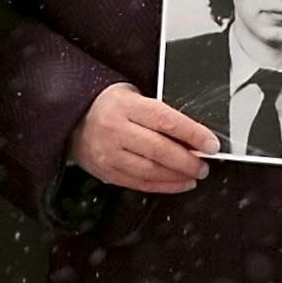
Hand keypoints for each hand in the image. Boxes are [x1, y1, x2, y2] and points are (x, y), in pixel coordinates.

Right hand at [68, 83, 217, 193]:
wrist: (71, 116)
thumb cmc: (107, 104)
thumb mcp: (131, 96)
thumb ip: (158, 114)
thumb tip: (193, 136)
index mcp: (124, 105)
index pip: (166, 121)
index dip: (193, 134)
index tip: (211, 144)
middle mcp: (115, 129)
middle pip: (160, 150)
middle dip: (189, 161)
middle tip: (204, 164)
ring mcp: (108, 152)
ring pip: (151, 170)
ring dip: (178, 176)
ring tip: (193, 174)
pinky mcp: (105, 171)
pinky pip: (139, 183)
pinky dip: (163, 186)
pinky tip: (177, 182)